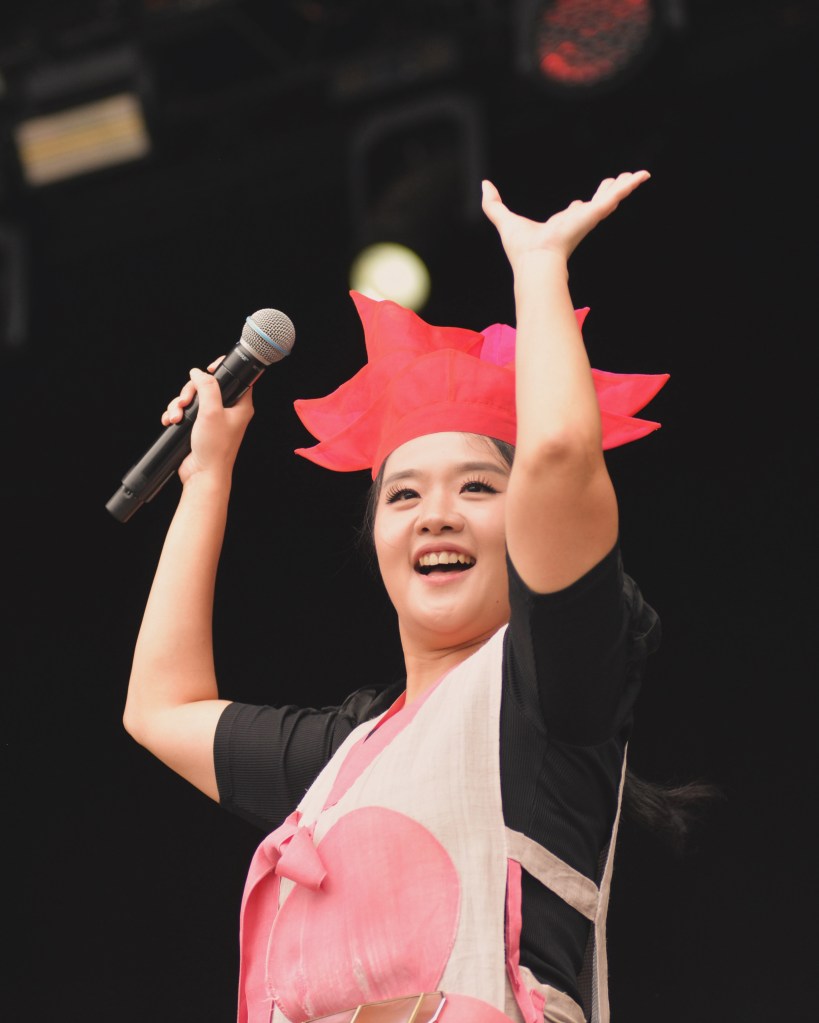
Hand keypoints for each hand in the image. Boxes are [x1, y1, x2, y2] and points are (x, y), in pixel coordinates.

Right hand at [162, 358, 254, 484]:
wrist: (203, 474)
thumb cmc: (214, 448)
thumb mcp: (211, 412)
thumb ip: (207, 387)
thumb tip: (198, 372)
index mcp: (240, 405)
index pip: (236, 377)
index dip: (221, 369)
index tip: (208, 369)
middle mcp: (228, 411)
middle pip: (207, 386)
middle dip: (190, 392)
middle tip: (185, 401)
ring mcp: (213, 419)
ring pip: (193, 399)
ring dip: (179, 404)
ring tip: (176, 417)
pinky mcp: (200, 427)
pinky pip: (185, 412)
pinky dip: (176, 414)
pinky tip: (171, 421)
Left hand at [481, 170, 649, 271]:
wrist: (535, 260)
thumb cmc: (521, 249)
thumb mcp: (503, 219)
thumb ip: (493, 204)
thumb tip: (485, 185)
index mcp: (560, 226)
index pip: (572, 215)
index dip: (575, 209)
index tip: (577, 204)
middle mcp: (576, 222)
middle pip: (595, 204)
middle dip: (605, 194)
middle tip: (615, 183)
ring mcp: (588, 218)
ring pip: (610, 198)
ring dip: (623, 187)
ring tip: (637, 175)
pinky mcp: (594, 213)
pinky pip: (616, 195)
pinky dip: (630, 185)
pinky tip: (643, 175)